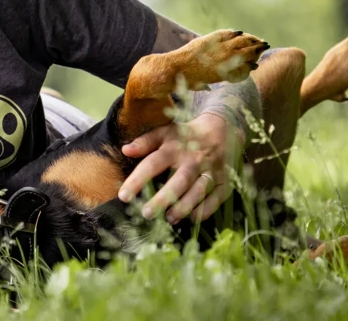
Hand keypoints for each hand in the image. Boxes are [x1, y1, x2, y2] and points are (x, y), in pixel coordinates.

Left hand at [117, 112, 243, 223]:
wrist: (221, 129)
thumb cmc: (185, 136)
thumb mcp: (164, 133)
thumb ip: (145, 142)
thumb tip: (125, 150)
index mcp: (174, 148)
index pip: (153, 164)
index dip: (138, 180)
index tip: (123, 196)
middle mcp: (193, 160)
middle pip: (178, 181)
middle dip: (163, 198)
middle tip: (146, 213)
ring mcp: (210, 171)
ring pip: (198, 191)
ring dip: (184, 207)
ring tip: (169, 219)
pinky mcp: (224, 182)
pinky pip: (216, 198)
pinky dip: (205, 209)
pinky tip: (192, 218)